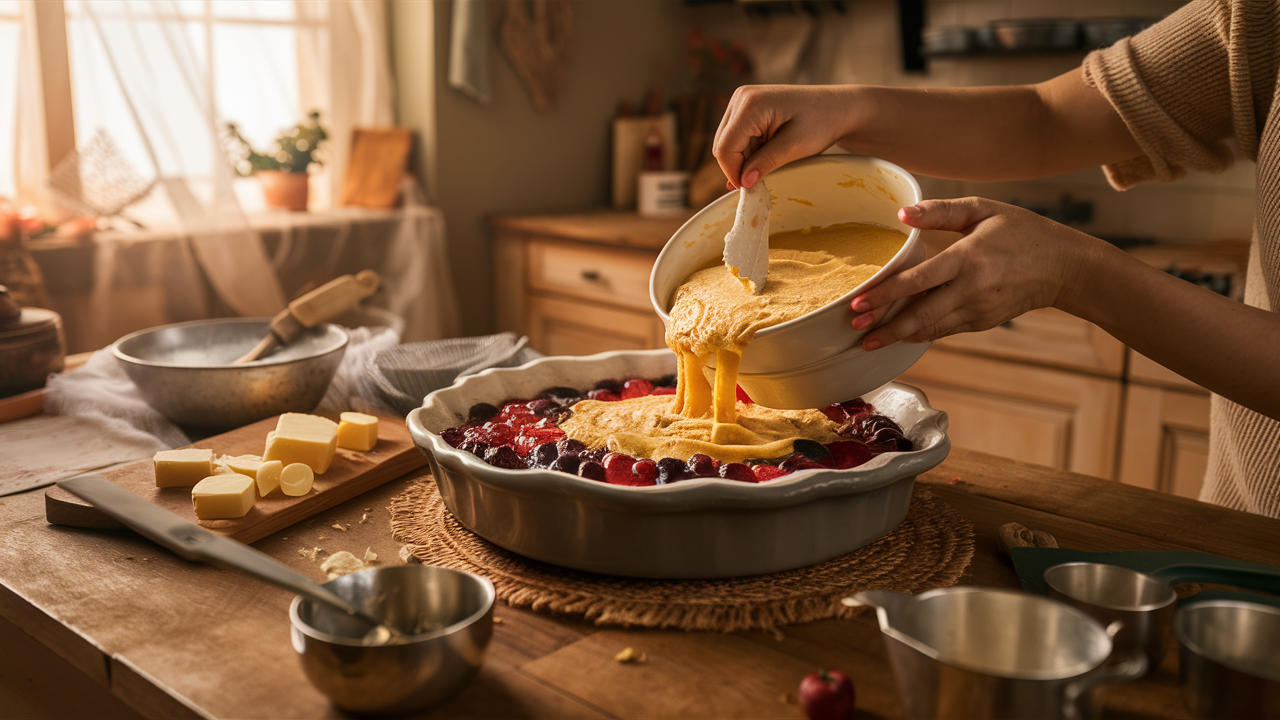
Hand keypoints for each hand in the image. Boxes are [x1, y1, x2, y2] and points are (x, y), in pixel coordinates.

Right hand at [713, 85, 857, 188]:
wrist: (837, 107)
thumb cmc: (822, 122)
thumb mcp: (795, 146)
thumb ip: (766, 163)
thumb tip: (743, 183)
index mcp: (750, 103)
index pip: (725, 148)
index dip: (734, 172)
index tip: (751, 188)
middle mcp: (740, 97)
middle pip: (722, 145)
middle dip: (739, 166)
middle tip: (764, 176)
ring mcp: (742, 101)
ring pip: (727, 143)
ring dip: (745, 159)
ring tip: (773, 159)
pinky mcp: (746, 108)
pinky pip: (736, 137)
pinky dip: (748, 152)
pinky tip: (766, 155)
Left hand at [850, 198, 1101, 349]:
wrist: (1065, 267)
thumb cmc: (1022, 231)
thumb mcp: (984, 210)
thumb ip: (941, 211)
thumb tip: (902, 214)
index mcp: (970, 258)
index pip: (919, 280)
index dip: (886, 294)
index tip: (858, 303)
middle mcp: (973, 289)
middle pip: (920, 315)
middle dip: (885, 327)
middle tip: (855, 331)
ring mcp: (979, 310)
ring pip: (931, 329)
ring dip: (898, 337)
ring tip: (868, 341)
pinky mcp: (982, 322)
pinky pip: (944, 331)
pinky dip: (920, 335)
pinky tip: (898, 335)